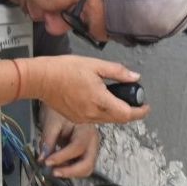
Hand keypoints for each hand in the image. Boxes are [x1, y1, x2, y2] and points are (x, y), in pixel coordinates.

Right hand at [27, 55, 150, 124]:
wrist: (40, 79)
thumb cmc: (63, 70)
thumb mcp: (95, 65)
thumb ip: (118, 72)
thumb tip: (134, 77)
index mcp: (99, 100)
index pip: (127, 113)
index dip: (140, 112)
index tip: (146, 107)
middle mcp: (92, 113)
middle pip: (119, 119)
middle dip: (129, 112)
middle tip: (133, 99)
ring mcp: (82, 118)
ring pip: (107, 120)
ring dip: (115, 113)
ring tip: (115, 98)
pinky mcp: (74, 118)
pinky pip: (94, 119)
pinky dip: (102, 112)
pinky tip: (98, 100)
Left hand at [38, 105, 99, 177]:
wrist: (66, 103)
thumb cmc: (59, 110)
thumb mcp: (51, 123)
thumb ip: (47, 141)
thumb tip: (42, 158)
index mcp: (86, 130)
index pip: (77, 148)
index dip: (61, 157)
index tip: (47, 162)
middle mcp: (92, 141)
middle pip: (88, 164)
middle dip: (70, 172)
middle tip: (53, 172)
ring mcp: (90, 148)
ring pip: (86, 168)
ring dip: (69, 172)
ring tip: (53, 169)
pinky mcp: (84, 152)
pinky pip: (79, 166)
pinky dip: (69, 169)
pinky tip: (57, 165)